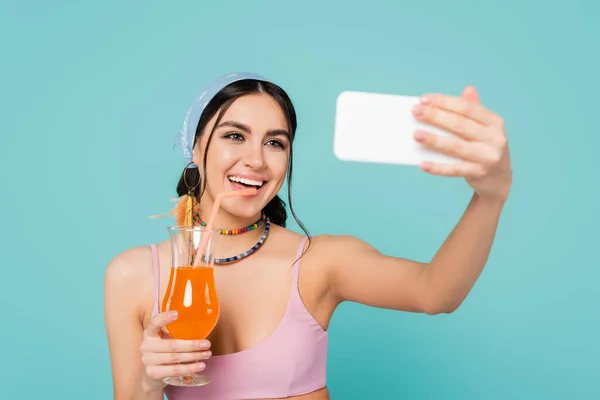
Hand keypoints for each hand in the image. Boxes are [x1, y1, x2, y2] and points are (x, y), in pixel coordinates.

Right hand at [139, 311, 211, 391]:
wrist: (152, 374)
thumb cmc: (163, 351)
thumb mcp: (166, 339)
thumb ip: (176, 332)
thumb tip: (201, 324)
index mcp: (149, 333)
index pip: (155, 323)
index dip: (164, 318)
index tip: (177, 314)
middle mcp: (146, 345)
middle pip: (172, 344)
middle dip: (192, 345)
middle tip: (207, 344)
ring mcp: (147, 360)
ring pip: (175, 357)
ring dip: (194, 356)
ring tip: (207, 354)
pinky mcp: (152, 373)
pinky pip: (174, 370)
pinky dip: (189, 368)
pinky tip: (200, 366)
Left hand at [411, 86, 511, 202]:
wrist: (499, 179)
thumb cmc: (485, 148)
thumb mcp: (485, 128)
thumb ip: (474, 110)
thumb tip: (468, 89)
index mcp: (494, 122)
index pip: (467, 108)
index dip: (445, 102)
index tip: (424, 99)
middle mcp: (494, 138)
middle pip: (460, 125)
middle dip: (435, 116)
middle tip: (415, 111)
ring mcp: (487, 157)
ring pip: (456, 146)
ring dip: (434, 140)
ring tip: (415, 134)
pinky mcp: (479, 173)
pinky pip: (454, 170)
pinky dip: (437, 168)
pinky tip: (422, 164)